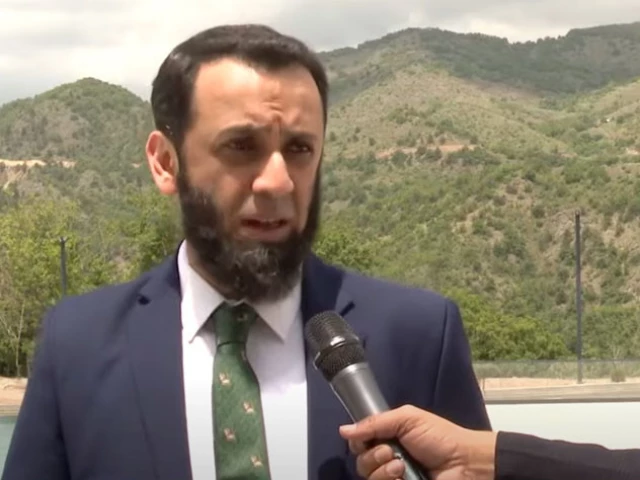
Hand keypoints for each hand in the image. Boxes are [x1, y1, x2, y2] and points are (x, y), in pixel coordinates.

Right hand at [339, 405, 496, 479]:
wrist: (464, 462)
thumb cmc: (439, 437)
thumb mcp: (407, 419)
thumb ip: (375, 423)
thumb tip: (343, 430)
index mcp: (388, 438)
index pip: (359, 443)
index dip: (358, 441)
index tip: (365, 439)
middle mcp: (388, 459)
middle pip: (361, 463)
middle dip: (373, 457)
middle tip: (391, 452)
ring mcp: (394, 478)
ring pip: (369, 478)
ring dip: (382, 471)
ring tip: (401, 467)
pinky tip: (403, 477)